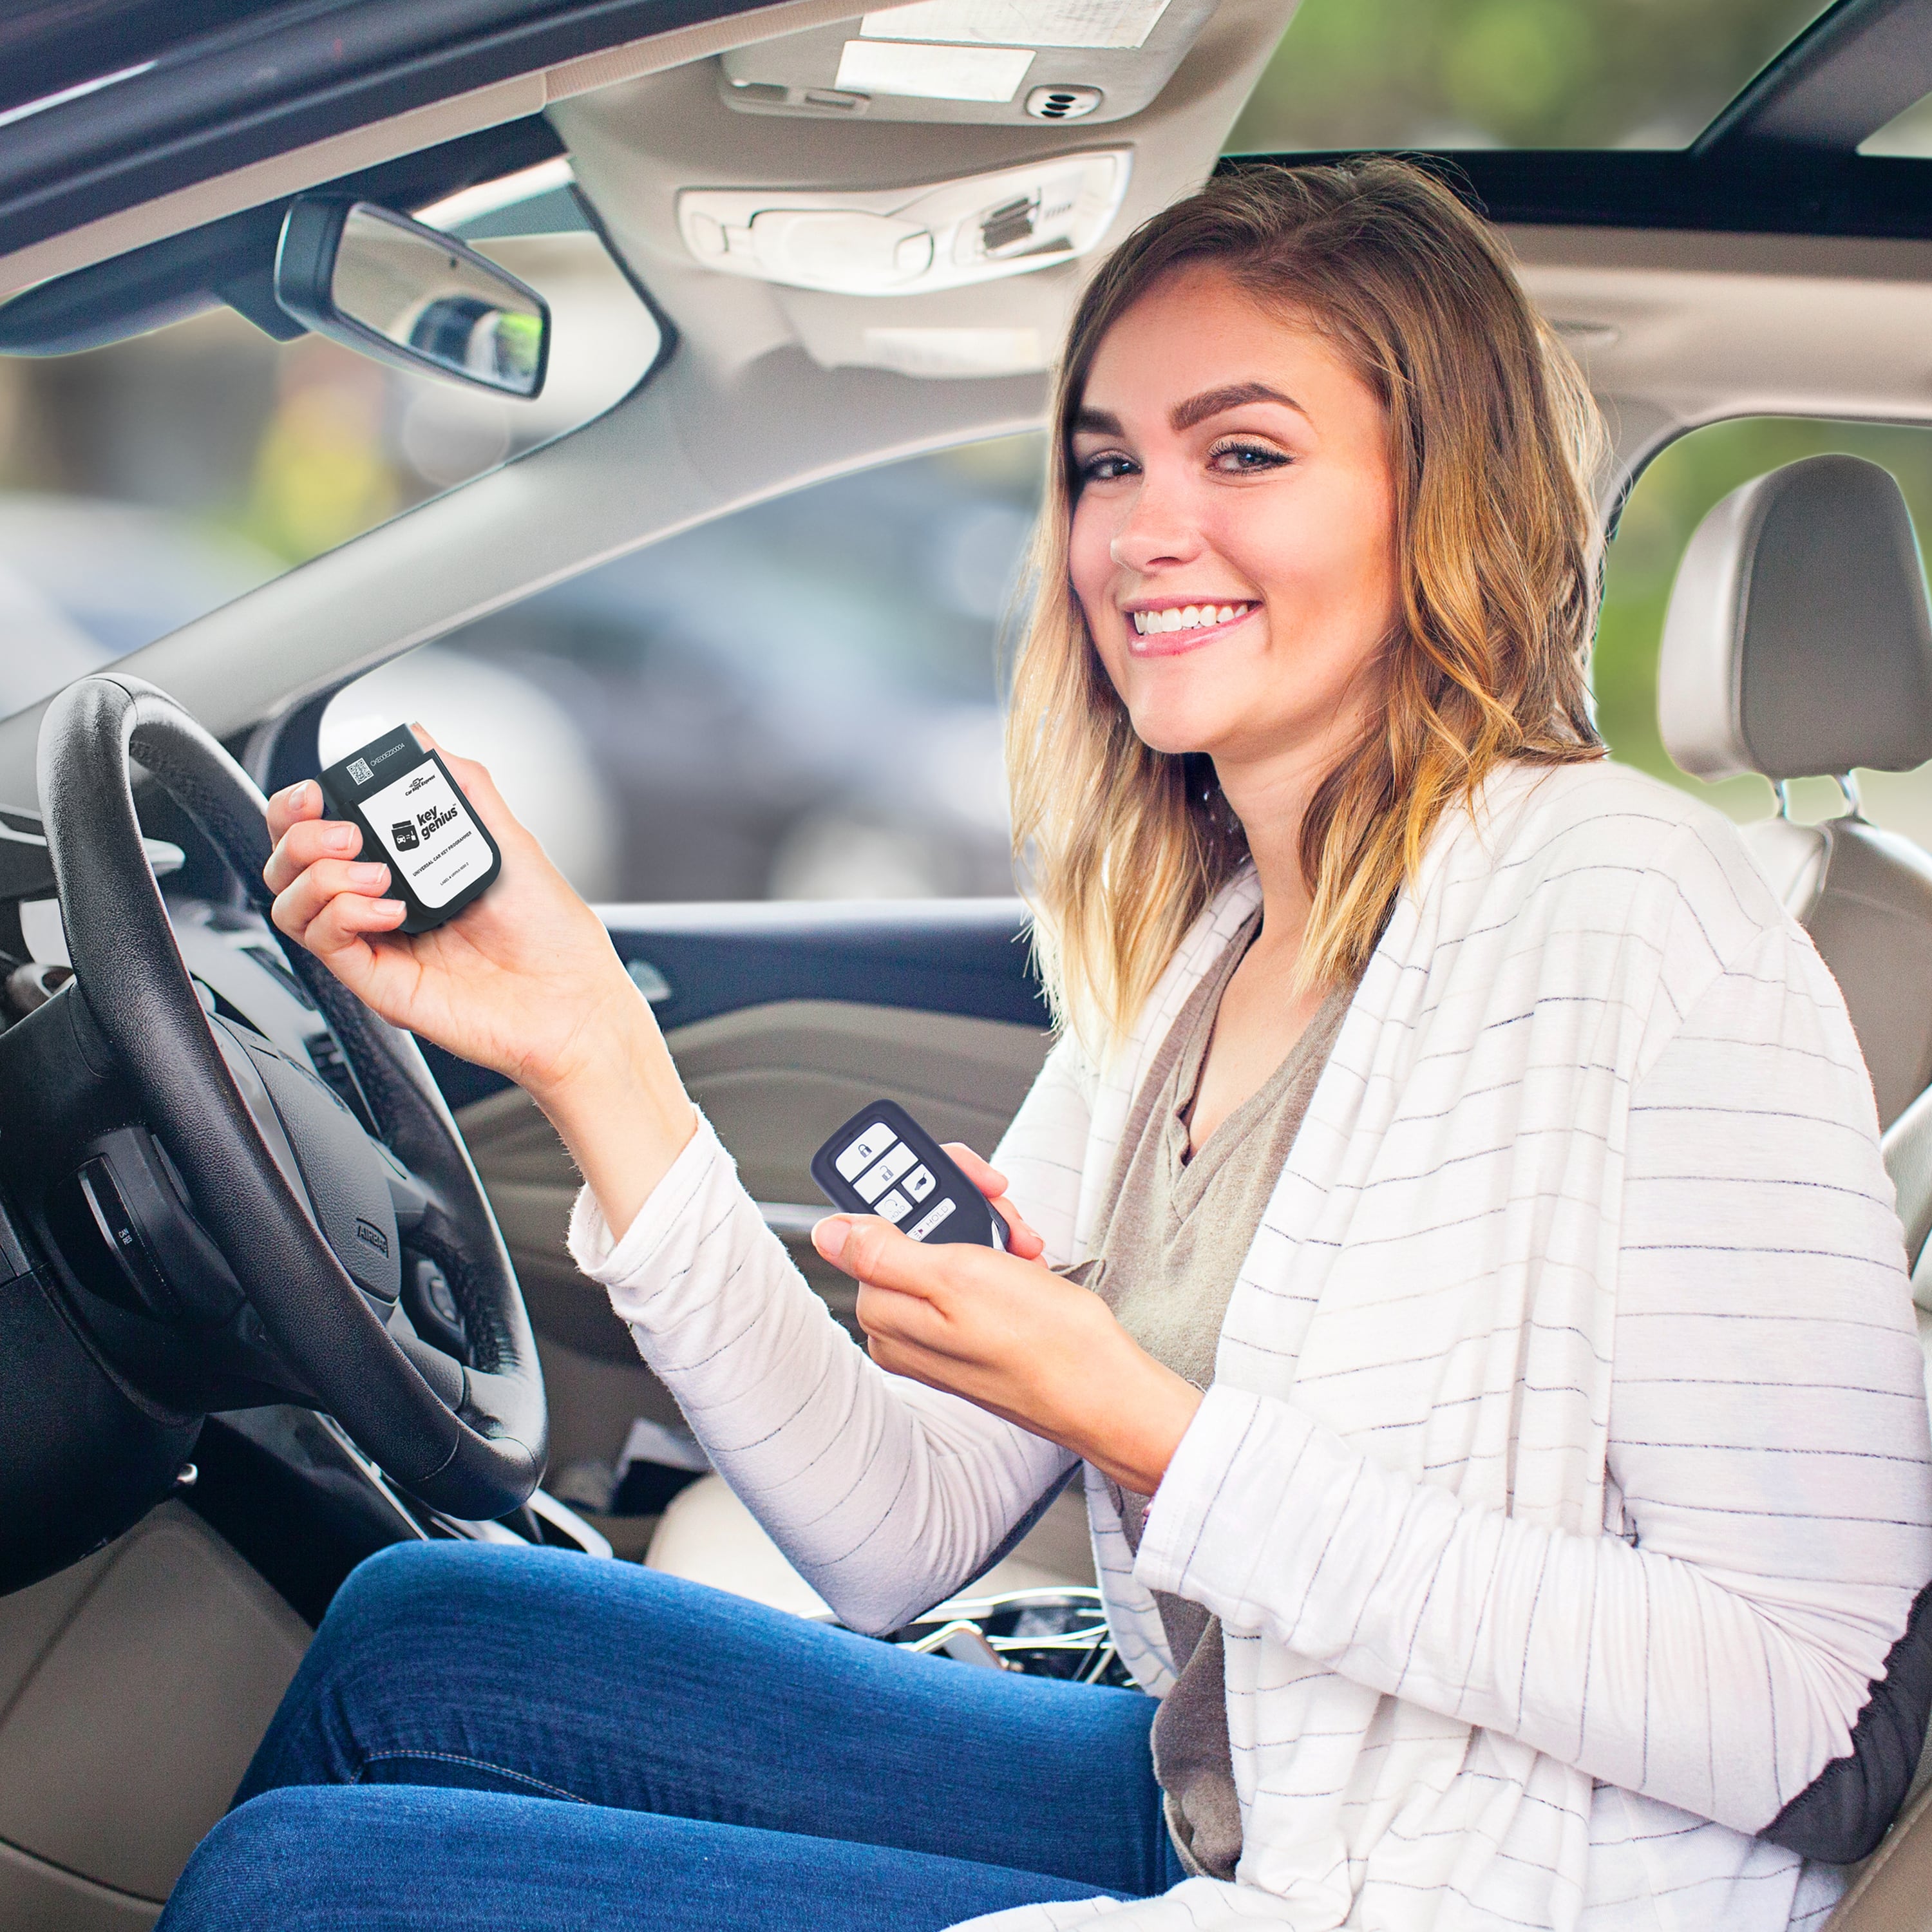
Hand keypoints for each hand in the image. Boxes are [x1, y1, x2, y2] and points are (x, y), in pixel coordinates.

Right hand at [262, 727, 693, 1233]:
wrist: (573, 1000)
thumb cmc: (552, 934)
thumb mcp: (509, 841)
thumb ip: (462, 787)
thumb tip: (421, 738)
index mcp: (403, 867)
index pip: (320, 829)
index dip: (301, 806)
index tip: (320, 791)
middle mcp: (379, 902)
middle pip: (289, 863)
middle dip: (299, 834)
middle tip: (347, 832)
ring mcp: (374, 942)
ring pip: (290, 902)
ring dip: (320, 874)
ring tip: (378, 873)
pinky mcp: (376, 980)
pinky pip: (323, 941)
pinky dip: (342, 913)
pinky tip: (390, 909)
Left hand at [811, 1145, 1202, 1494]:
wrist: (1103, 1389)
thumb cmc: (1041, 1340)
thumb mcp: (957, 1277)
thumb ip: (883, 1252)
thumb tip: (828, 1231)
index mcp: (884, 1311)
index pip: (877, 1219)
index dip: (922, 1188)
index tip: (970, 1182)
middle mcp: (902, 1323)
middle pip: (912, 1229)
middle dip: (964, 1210)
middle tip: (1005, 1220)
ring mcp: (936, 1330)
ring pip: (948, 1245)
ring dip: (989, 1232)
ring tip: (1023, 1248)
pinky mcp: (969, 1331)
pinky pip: (972, 1273)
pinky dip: (1001, 1258)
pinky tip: (1026, 1267)